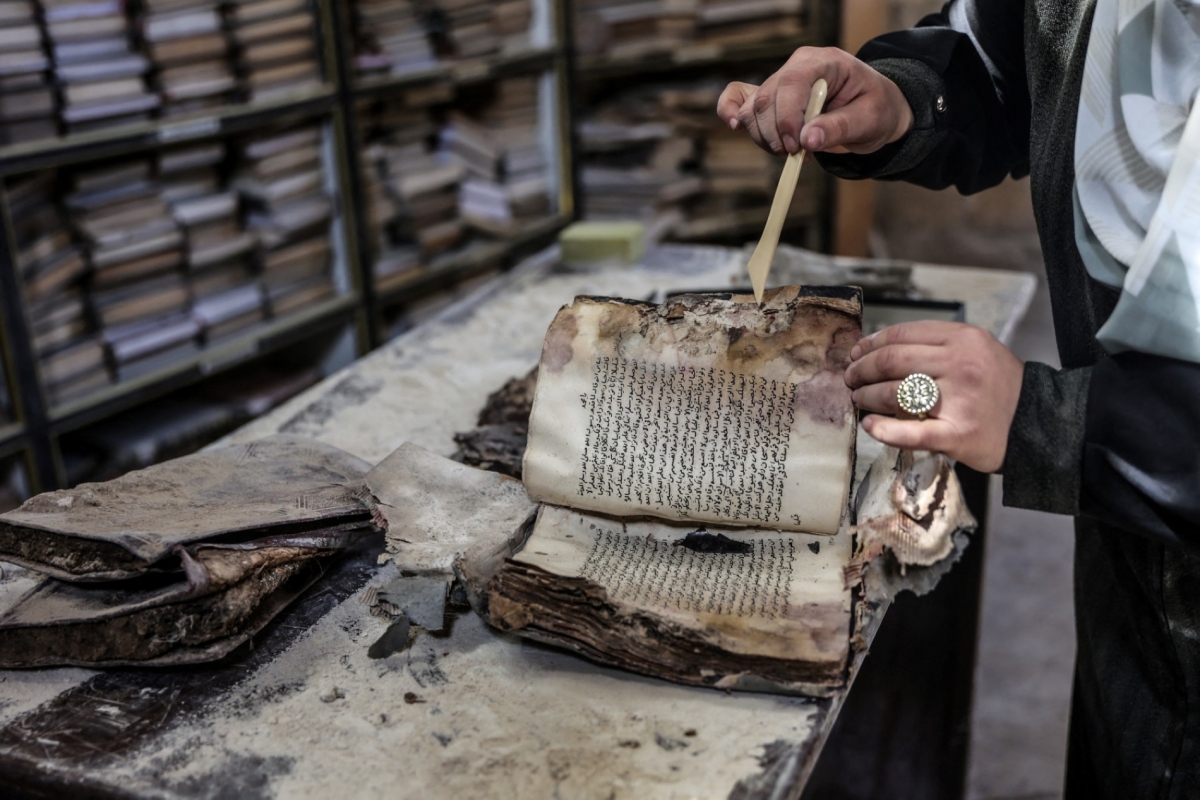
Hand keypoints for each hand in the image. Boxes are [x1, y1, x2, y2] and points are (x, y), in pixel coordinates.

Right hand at [716, 46, 913, 156]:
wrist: (873, 111)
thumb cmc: (875, 109)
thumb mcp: (869, 119)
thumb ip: (839, 127)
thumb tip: (807, 140)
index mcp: (823, 62)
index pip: (792, 82)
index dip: (787, 117)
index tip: (797, 147)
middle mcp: (796, 67)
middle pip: (766, 99)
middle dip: (775, 135)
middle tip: (797, 156)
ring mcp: (780, 81)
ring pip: (752, 109)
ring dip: (765, 138)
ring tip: (792, 152)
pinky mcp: (770, 97)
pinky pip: (737, 98)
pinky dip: (730, 113)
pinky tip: (735, 127)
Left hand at [844, 321, 1024, 472]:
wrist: (1038, 423)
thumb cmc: (999, 386)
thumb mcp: (976, 349)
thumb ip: (935, 345)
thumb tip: (876, 347)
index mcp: (963, 339)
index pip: (902, 335)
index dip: (870, 345)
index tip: (856, 354)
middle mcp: (961, 365)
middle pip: (892, 361)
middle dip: (861, 370)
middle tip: (851, 379)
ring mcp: (959, 401)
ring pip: (895, 393)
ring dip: (867, 396)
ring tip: (859, 400)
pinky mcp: (958, 434)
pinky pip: (911, 433)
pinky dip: (884, 430)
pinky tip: (869, 426)